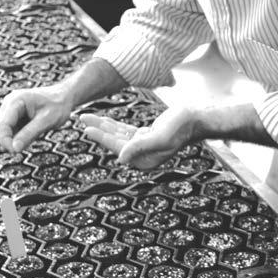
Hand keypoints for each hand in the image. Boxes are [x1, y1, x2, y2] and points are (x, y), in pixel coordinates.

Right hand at [0, 83, 71, 152]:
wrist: (64, 97)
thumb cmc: (58, 105)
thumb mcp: (46, 120)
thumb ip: (29, 134)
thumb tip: (14, 149)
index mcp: (15, 101)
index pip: (0, 126)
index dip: (5, 141)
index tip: (16, 151)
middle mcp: (9, 103)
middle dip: (7, 140)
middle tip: (25, 145)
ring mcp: (10, 109)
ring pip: (1, 132)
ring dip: (12, 139)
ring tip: (32, 135)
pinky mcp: (13, 116)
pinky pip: (9, 131)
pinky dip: (16, 136)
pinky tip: (31, 132)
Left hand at [81, 105, 200, 168]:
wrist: (195, 119)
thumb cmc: (181, 127)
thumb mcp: (160, 137)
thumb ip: (140, 147)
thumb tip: (120, 158)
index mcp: (144, 160)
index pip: (118, 147)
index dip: (101, 137)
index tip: (87, 128)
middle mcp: (142, 156)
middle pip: (114, 141)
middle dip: (98, 129)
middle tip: (82, 119)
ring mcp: (143, 146)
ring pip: (118, 134)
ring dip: (103, 125)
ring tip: (88, 117)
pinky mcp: (146, 136)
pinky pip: (126, 131)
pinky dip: (115, 125)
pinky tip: (105, 120)